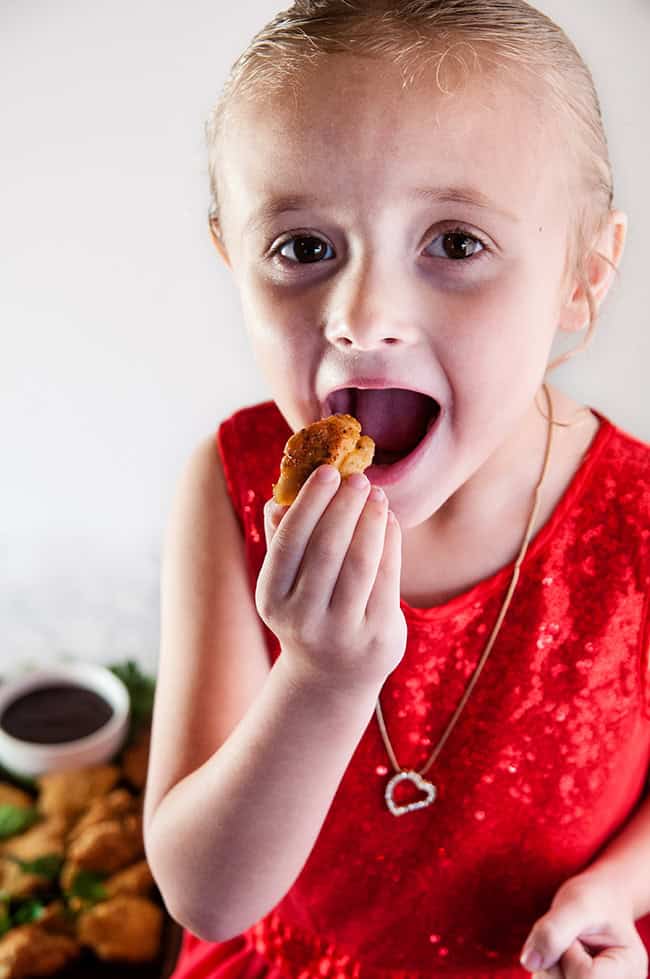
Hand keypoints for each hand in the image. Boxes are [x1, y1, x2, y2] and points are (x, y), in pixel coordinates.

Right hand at [256, 465, 406, 692]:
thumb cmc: (308, 609)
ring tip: (377, 494)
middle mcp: (303, 618)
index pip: (290, 541)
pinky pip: (387, 579)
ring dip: (371, 521)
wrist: (332, 675)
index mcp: (272, 598)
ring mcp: (341, 632)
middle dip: (345, 506)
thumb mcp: (285, 582)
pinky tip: (389, 521)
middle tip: (358, 477)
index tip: (328, 471)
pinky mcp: (377, 637)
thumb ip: (282, 539)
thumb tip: (280, 495)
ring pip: (360, 563)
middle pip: (326, 549)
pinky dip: (390, 543)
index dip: (310, 503)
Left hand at [520, 874, 647, 977]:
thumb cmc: (594, 900)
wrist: (599, 903)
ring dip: (549, 963)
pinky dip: (545, 969)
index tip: (579, 933)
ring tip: (568, 946)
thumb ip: (554, 930)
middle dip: (557, 958)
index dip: (570, 952)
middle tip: (572, 938)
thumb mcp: (576, 904)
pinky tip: (561, 957)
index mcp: (629, 968)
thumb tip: (529, 962)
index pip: (586, 976)